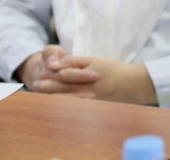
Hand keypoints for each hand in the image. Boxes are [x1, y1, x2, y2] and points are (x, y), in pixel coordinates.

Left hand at [17, 45, 156, 103]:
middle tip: (36, 85)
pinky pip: (74, 109)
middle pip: (61, 90)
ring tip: (42, 96)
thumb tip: (55, 64)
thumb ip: (74, 62)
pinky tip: (58, 105)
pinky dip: (65, 107)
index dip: (50, 76)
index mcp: (85, 76)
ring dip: (53, 98)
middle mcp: (85, 90)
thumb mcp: (94, 60)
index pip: (62, 76)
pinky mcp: (92, 109)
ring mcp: (89, 102)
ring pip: (66, 101)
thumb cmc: (113, 70)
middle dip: (48, 88)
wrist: (133, 84)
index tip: (39, 75)